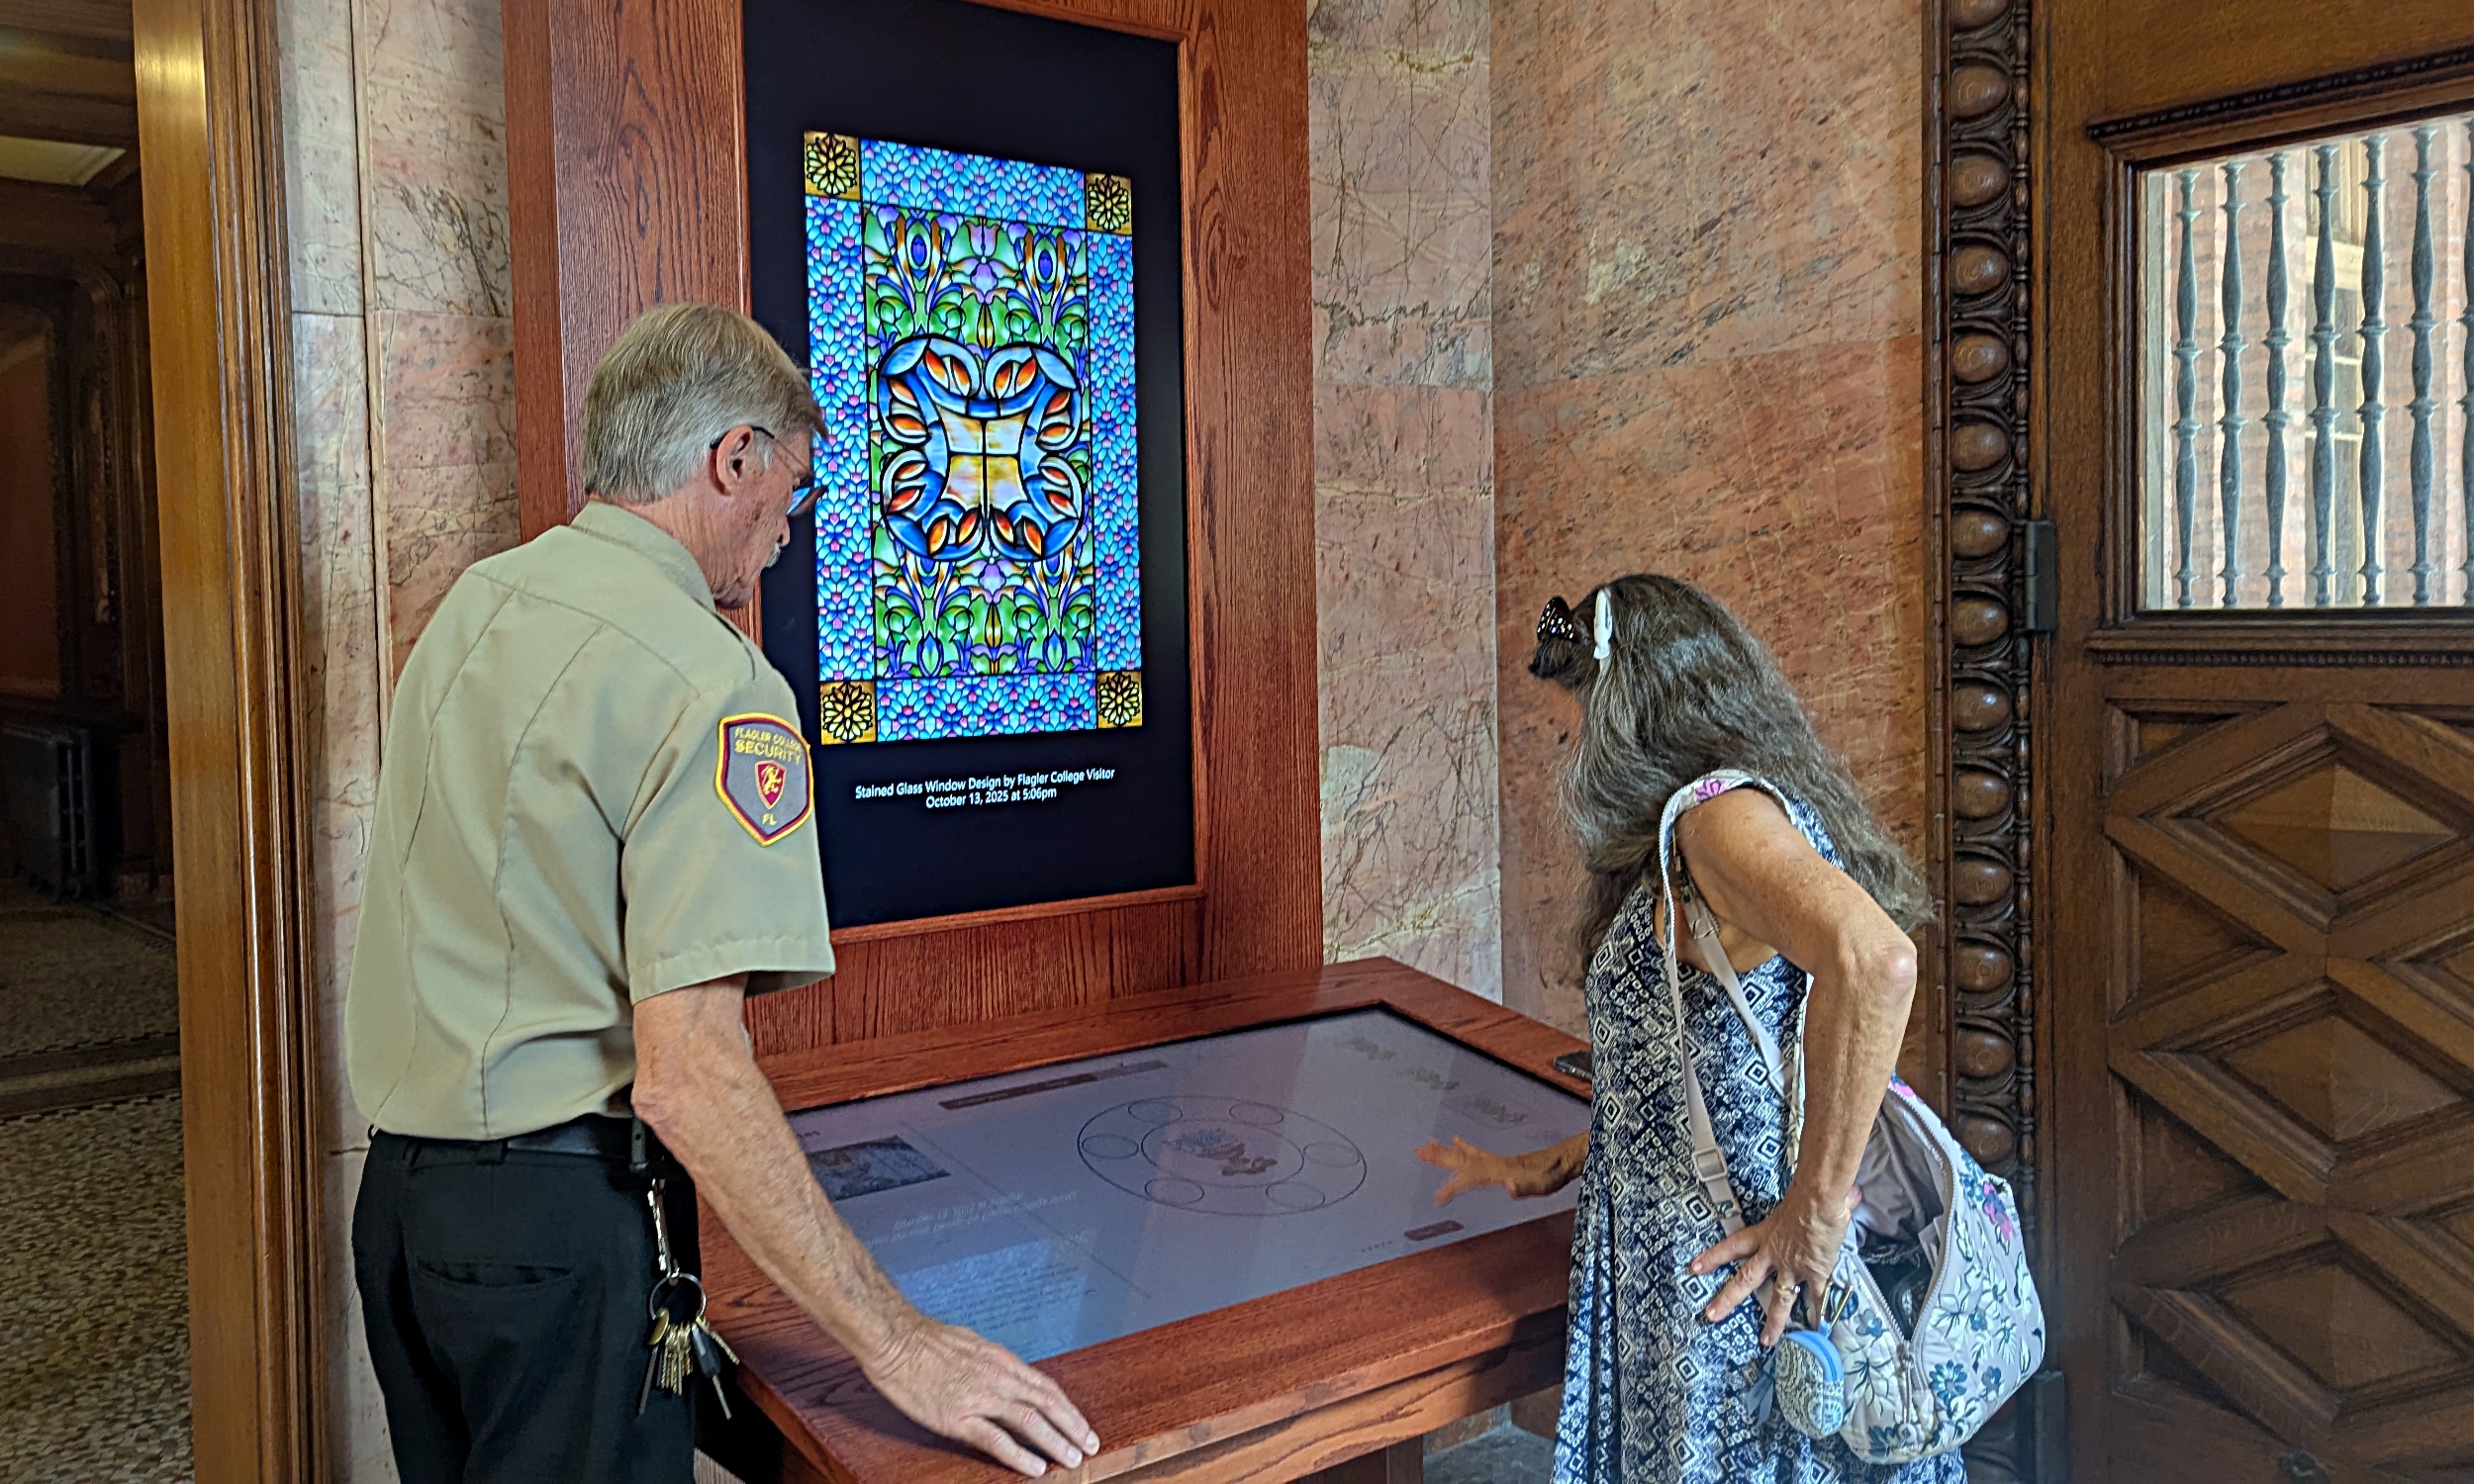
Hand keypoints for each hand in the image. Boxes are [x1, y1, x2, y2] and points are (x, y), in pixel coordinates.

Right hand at [861, 1311, 1098, 1476]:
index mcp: (1001, 1360)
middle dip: (1072, 1428)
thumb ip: (993, 1363)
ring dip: (1055, 1442)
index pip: (1046, 1388)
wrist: (895, 1339)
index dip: (1068, 1409)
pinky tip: (1035, 1467)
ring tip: (1072, 1459)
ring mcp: (979, 1398)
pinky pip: (995, 1440)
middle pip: (1046, 1405)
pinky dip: (1019, 1455)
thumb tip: (1009, 1374)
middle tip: (1089, 1446)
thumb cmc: (927, 1339)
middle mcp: (998, 1378)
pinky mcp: (957, 1417)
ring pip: (1029, 1422)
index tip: (1082, 1426)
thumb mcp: (972, 1344)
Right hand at [1414, 1135, 1579, 1204]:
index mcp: (1497, 1171)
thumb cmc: (1551, 1176)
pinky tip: (1457, 1141)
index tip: (1437, 1197)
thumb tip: (1507, 1186)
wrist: (1563, 1161)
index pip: (1468, 1178)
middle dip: (1438, 1157)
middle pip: (1460, 1160)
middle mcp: (1493, 1164)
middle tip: (1418, 1150)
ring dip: (1445, 1151)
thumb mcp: (1540, 1186)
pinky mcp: (1501, 1162)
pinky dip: (1463, 1147)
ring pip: (1464, 1155)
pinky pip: (1475, 1154)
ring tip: (1427, 1145)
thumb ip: (1523, 1187)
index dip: (1452, 1187)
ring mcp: (1496, 1162)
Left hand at [1688, 1181, 1860, 1347]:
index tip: (1695, 1268)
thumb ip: (1809, 1200)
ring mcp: (1793, 1268)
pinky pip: (1817, 1300)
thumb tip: (1846, 1194)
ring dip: (1773, 1322)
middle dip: (1727, 1299)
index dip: (1713, 1257)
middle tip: (1711, 1316)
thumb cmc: (1807, 1193)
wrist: (1818, 1201)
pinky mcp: (1815, 1274)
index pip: (1732, 1247)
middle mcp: (1774, 1254)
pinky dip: (1819, 1315)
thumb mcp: (1799, 1196)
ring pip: (1779, 1300)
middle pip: (1745, 1281)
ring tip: (1765, 1342)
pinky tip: (1818, 1331)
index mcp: (1765, 1234)